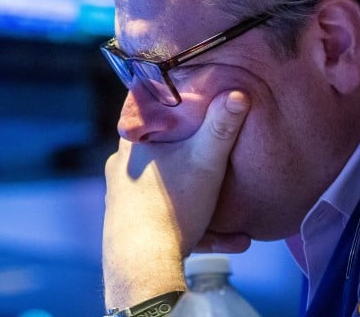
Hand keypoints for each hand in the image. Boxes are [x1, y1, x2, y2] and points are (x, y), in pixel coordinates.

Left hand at [102, 90, 251, 308]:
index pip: (145, 113)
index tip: (189, 104)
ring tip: (237, 218)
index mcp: (132, 147)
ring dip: (206, 204)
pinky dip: (201, 230)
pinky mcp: (134, 231)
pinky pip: (171, 223)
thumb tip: (237, 94)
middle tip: (220, 159)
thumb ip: (222, 127)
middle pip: (163, 155)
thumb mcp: (205, 162)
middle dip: (196, 161)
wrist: (144, 264)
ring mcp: (125, 202)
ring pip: (170, 193)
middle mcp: (122, 171)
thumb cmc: (171, 207)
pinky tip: (235, 240)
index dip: (167, 107)